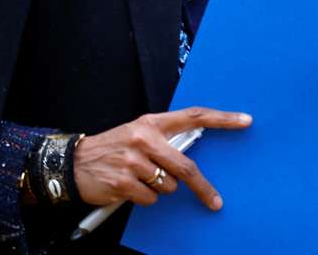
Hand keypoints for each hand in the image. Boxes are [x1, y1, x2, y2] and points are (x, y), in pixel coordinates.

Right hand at [73, 106, 251, 208]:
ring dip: (159, 189)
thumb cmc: (111, 149)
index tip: (244, 121)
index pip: (193, 116)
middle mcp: (144, 138)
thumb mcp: (136, 134)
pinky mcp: (124, 182)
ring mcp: (133, 161)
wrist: (72, 163)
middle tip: (214, 201)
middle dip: (202, 187)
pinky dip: (144, 198)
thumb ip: (163, 140)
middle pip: (186, 165)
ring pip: (168, 186)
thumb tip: (190, 157)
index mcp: (150, 123)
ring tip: (139, 179)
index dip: (221, 119)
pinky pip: (151, 198)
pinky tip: (128, 188)